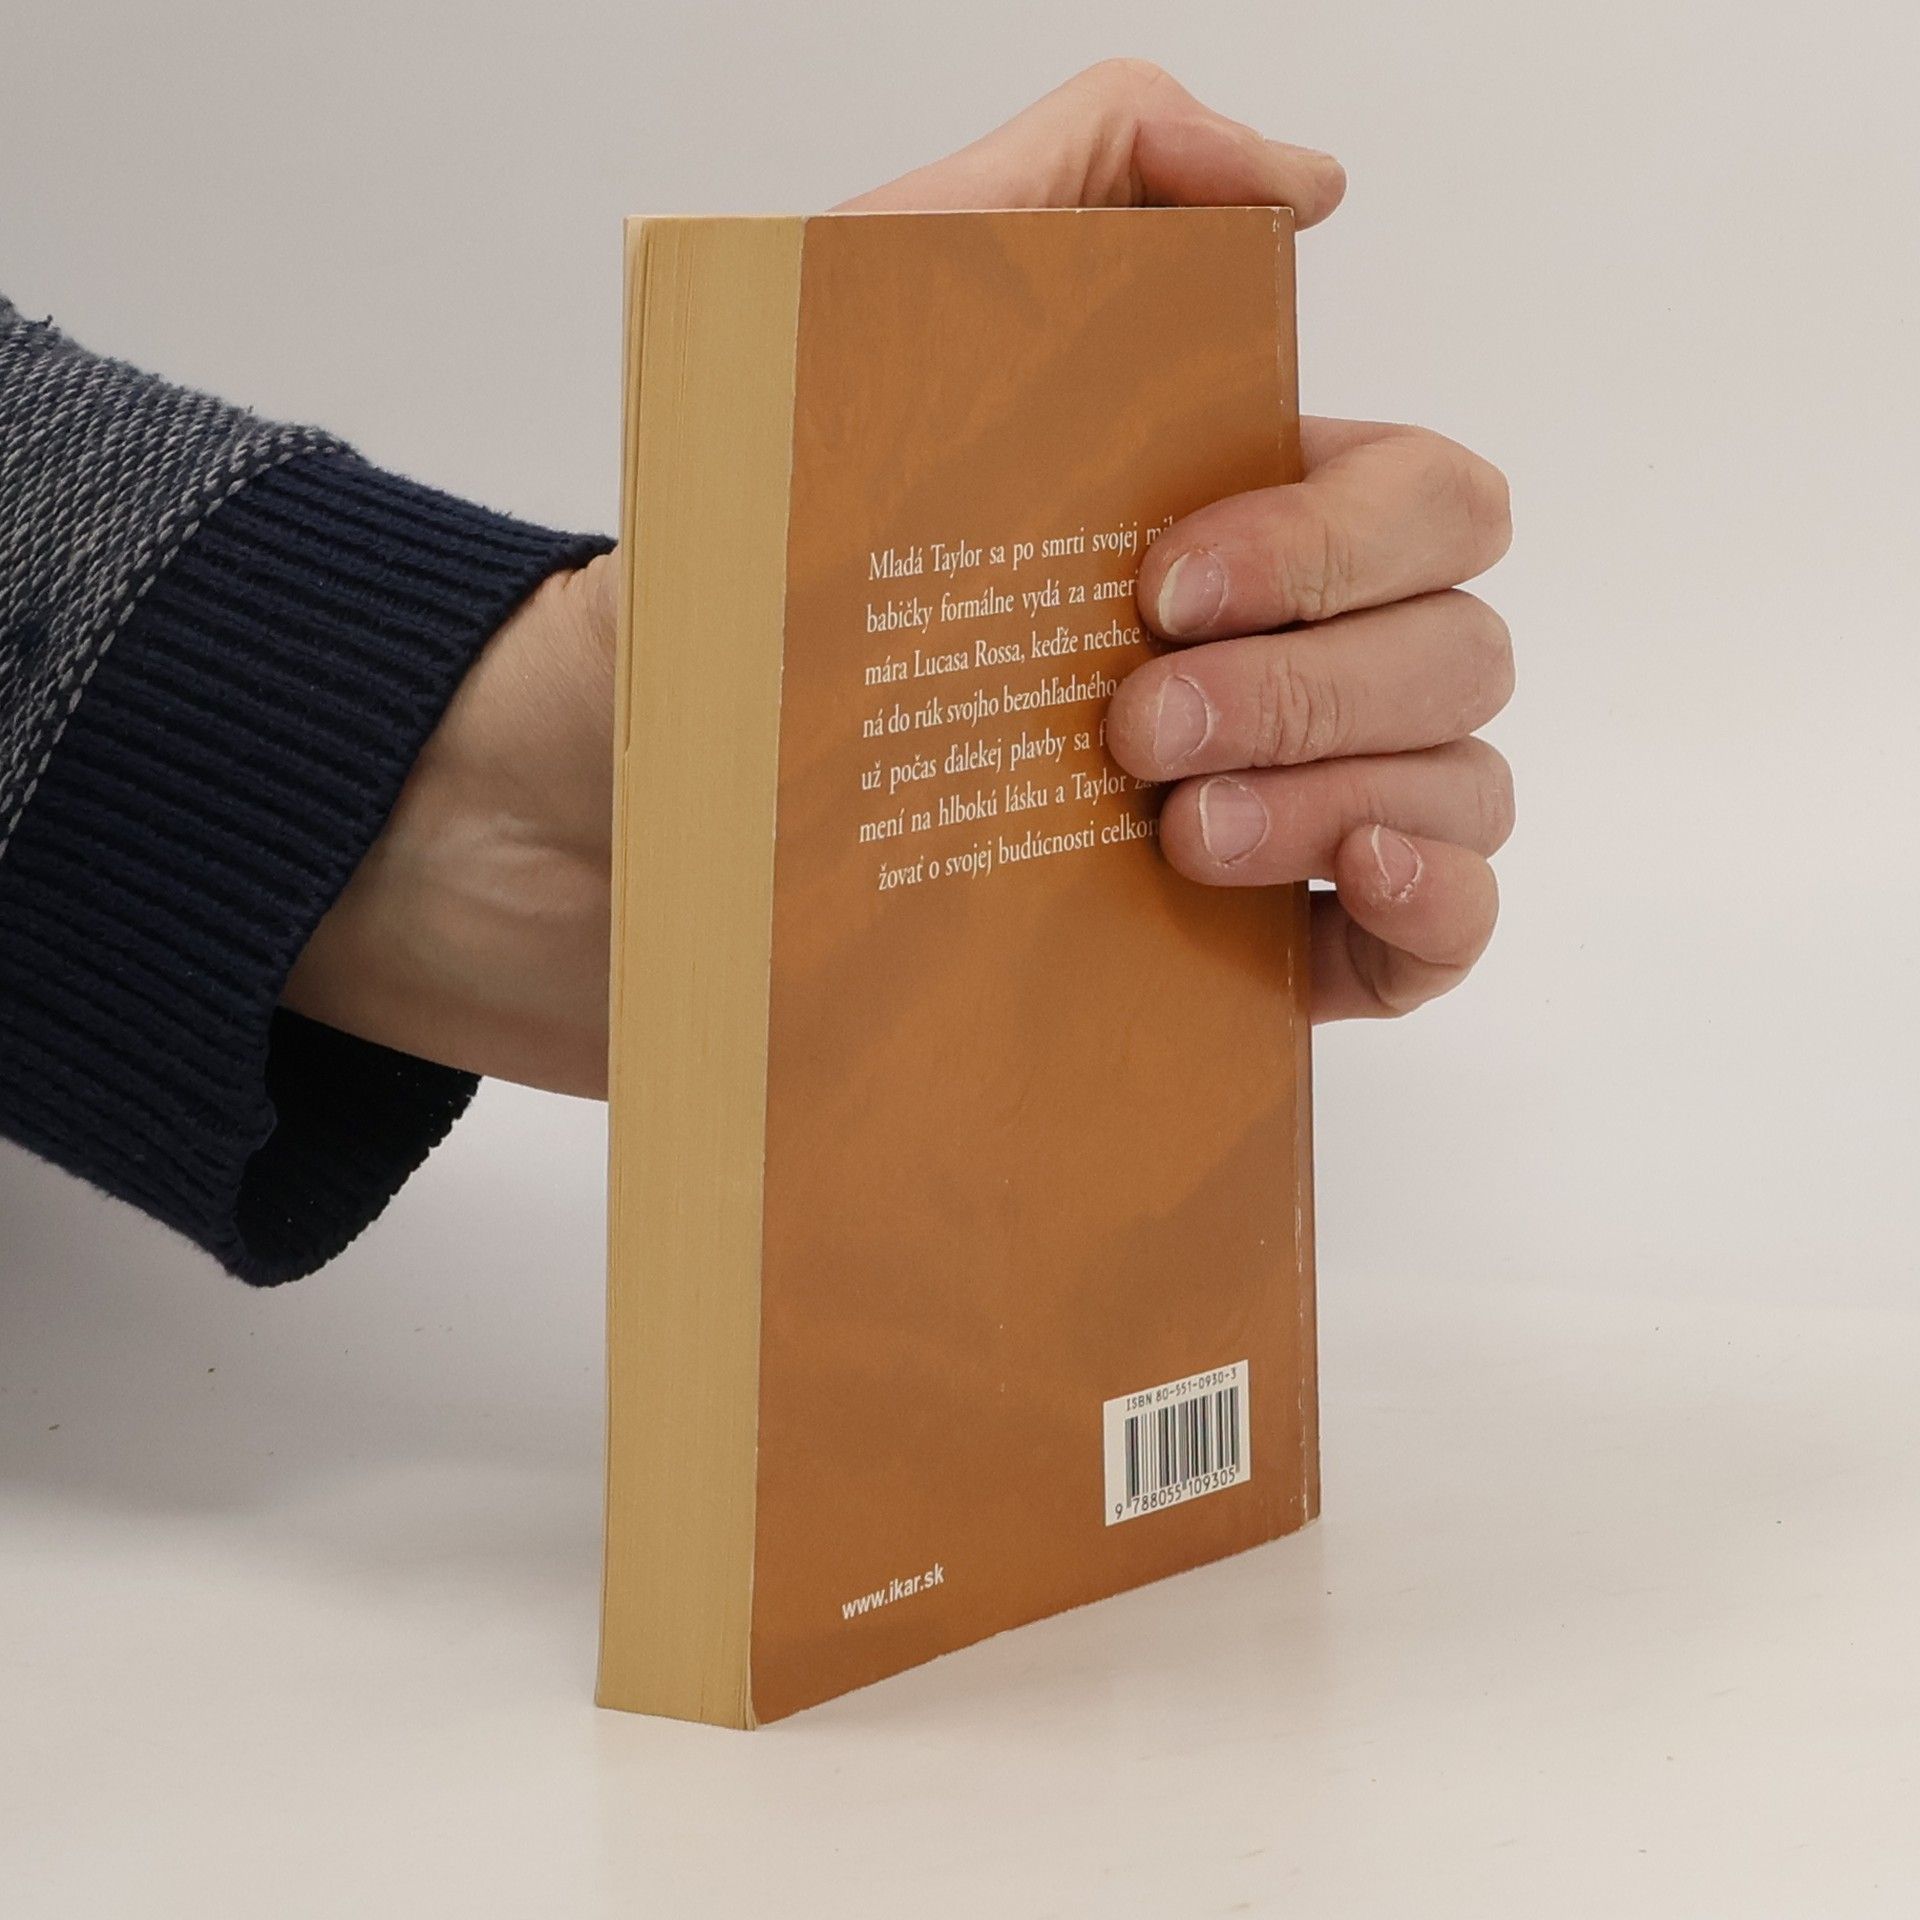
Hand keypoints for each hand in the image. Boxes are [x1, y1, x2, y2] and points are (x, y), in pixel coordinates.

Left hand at [284, 62, 1463, 1093]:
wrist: (578, 829)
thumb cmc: (708, 593)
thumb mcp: (844, 331)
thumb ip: (1066, 191)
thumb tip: (1305, 185)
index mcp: (1207, 521)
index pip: (1419, 499)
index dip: (1337, 541)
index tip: (1161, 588)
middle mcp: (1255, 666)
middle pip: (1454, 647)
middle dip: (1318, 681)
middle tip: (1126, 728)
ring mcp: (1251, 816)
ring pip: (1457, 781)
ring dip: (1353, 793)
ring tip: (1171, 837)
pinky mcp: (1219, 963)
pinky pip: (1429, 936)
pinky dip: (1441, 907)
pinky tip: (1357, 882)